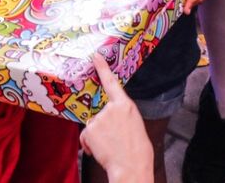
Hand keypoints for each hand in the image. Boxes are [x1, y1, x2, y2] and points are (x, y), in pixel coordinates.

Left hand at [80, 54, 153, 181]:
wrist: (131, 168)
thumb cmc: (138, 152)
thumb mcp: (135, 126)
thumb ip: (122, 116)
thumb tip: (113, 117)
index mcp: (126, 106)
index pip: (112, 82)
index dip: (102, 68)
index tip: (95, 56)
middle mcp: (111, 109)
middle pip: (100, 111)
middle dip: (104, 125)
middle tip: (115, 139)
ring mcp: (99, 118)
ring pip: (93, 125)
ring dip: (98, 136)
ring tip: (111, 146)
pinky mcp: (90, 129)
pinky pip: (86, 135)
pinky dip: (91, 144)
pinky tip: (101, 150)